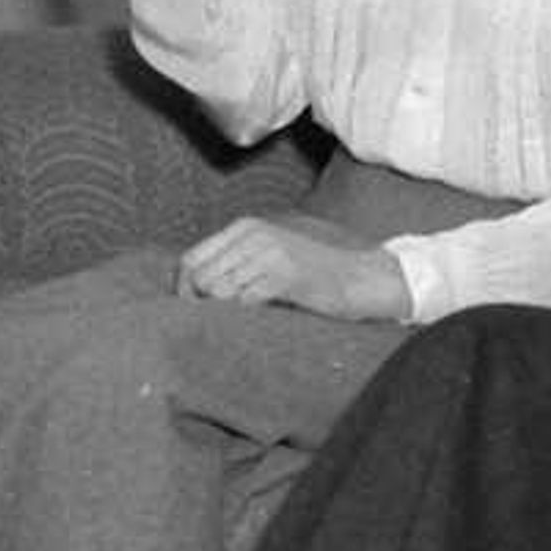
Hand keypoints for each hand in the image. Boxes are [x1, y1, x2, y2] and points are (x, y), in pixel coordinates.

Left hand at [173, 219, 413, 323]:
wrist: (366, 276)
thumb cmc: (317, 272)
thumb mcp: (271, 253)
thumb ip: (237, 261)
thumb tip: (194, 287)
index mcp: (246, 227)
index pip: (190, 260)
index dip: (185, 290)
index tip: (196, 312)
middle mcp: (254, 235)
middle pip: (198, 277)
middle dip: (200, 306)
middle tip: (215, 324)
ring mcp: (270, 253)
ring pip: (217, 291)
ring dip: (223, 313)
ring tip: (240, 322)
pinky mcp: (285, 275)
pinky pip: (243, 302)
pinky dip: (244, 317)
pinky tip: (259, 321)